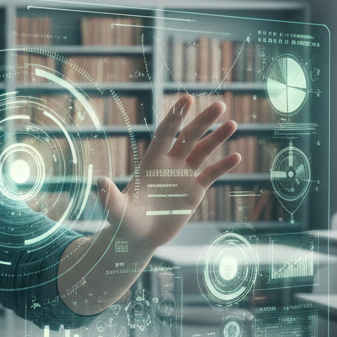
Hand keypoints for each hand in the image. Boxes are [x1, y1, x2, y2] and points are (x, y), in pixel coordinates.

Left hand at [96, 95, 240, 253]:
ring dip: (217, 139)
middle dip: (203, 121)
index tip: (187, 98)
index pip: (165, 133)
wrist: (138, 238)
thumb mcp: (117, 210)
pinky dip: (223, 166)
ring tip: (233, 124)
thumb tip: (99, 182)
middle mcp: (169, 165)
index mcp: (151, 163)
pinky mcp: (193, 192)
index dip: (176, 116)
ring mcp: (183, 177)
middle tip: (220, 104)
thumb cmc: (123, 222)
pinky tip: (236, 156)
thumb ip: (110, 196)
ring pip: (202, 152)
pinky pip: (210, 175)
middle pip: (189, 137)